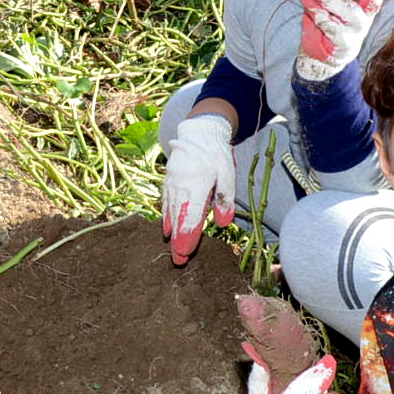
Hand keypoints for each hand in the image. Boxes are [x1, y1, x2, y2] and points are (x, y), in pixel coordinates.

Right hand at [161, 111, 236, 265]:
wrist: (197, 132)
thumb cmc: (216, 153)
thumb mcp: (227, 173)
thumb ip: (225, 198)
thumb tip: (223, 223)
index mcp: (197, 186)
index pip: (191, 216)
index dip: (188, 236)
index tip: (185, 253)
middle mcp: (181, 187)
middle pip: (178, 218)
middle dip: (179, 240)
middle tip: (178, 261)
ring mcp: (172, 184)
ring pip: (171, 212)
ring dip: (172, 232)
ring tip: (172, 249)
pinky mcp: (168, 181)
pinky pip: (166, 203)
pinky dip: (165, 217)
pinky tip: (165, 229)